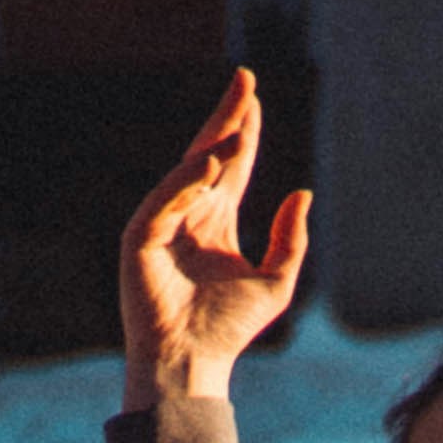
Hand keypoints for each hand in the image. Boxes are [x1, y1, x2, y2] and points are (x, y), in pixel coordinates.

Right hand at [121, 69, 312, 408]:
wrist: (192, 364)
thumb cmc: (228, 331)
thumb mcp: (274, 282)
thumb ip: (290, 240)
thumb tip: (301, 194)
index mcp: (217, 220)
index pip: (233, 165)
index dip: (246, 132)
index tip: (256, 96)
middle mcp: (189, 214)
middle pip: (210, 152)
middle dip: (228, 117)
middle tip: (245, 78)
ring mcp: (163, 223)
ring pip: (188, 171)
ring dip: (213, 144)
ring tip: (239, 125)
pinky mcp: (141, 238)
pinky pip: (164, 200)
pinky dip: (185, 182)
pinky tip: (208, 165)